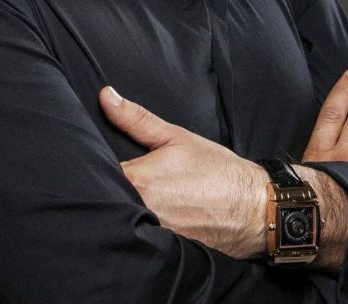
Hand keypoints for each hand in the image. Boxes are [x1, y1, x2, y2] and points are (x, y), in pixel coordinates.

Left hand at [98, 85, 268, 259]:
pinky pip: (139, 240)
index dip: (95, 165)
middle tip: (120, 180)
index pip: (98, 171)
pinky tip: (150, 221)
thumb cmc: (215, 169)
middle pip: (106, 198)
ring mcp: (150, 234)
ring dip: (122, 210)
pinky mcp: (161, 251)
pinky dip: (139, 230)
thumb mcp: (175, 136)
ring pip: (121, 220)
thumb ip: (135, 118)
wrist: (252, 207)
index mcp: (139, 179)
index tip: (96, 158)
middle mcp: (139, 210)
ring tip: (136, 200)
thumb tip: (105, 96)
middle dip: (107, 188)